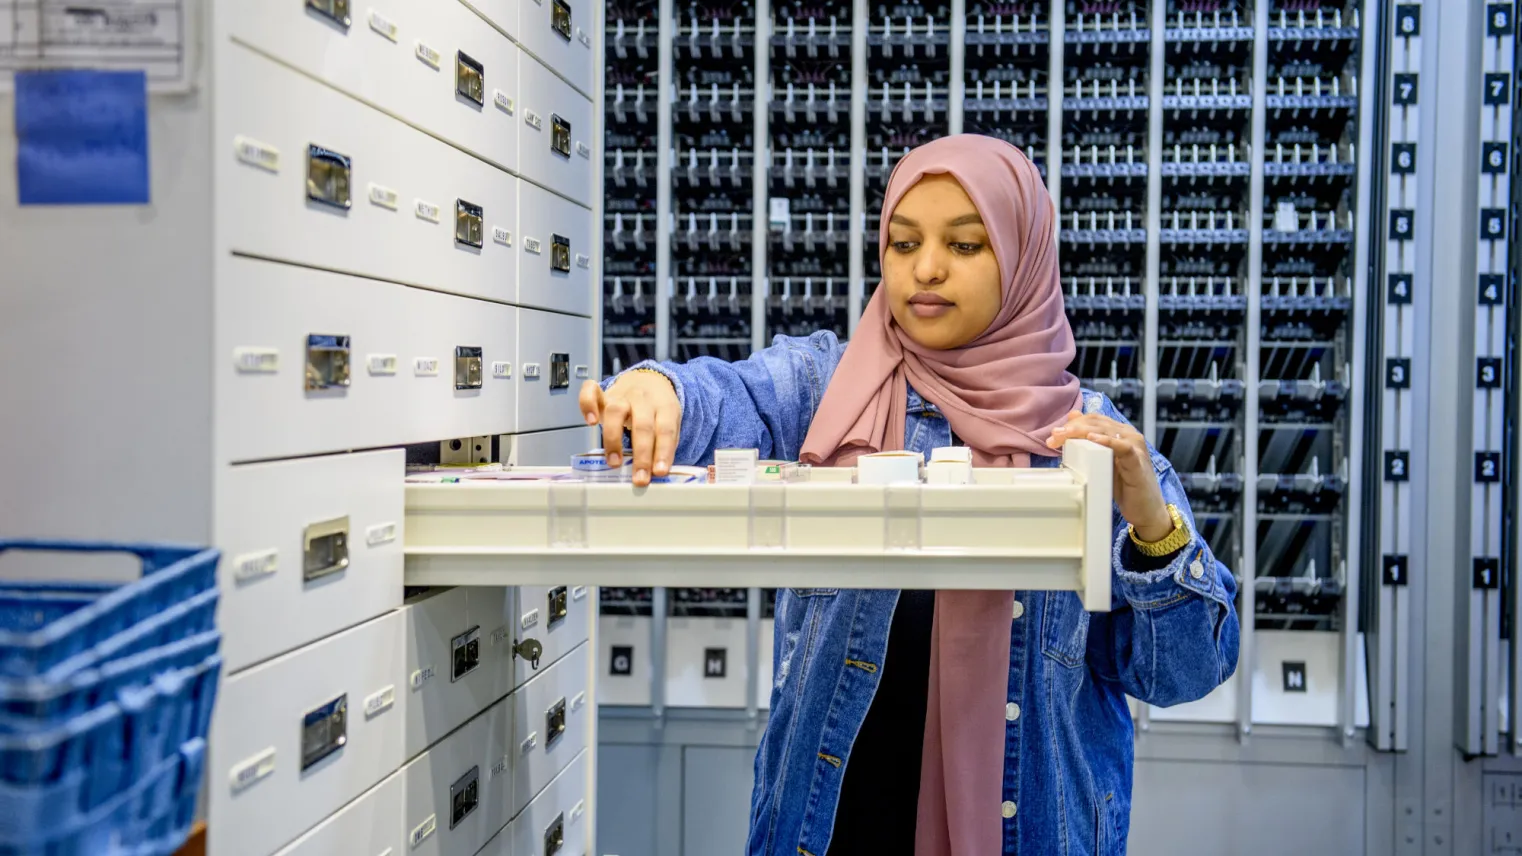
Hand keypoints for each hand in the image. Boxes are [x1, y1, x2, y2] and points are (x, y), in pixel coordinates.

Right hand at [578, 372, 680, 486]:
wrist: (647, 380)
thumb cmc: (657, 409)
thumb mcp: (670, 422)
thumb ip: (665, 444)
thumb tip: (659, 472)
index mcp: (664, 406)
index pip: (666, 429)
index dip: (663, 451)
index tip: (660, 472)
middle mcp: (643, 399)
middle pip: (642, 425)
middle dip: (641, 454)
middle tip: (640, 478)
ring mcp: (622, 395)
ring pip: (616, 412)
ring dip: (614, 439)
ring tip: (615, 463)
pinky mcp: (603, 393)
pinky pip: (591, 392)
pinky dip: (587, 405)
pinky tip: (591, 422)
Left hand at [1045, 410, 1171, 540]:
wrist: (1146, 510)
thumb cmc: (1125, 487)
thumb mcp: (1102, 462)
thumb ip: (1089, 442)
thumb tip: (1072, 418)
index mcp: (1120, 433)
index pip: (1093, 419)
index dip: (1073, 423)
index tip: (1054, 435)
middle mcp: (1129, 435)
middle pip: (1097, 422)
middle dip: (1072, 428)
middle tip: (1054, 437)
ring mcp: (1135, 446)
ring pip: (1106, 431)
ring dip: (1082, 431)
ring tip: (1065, 435)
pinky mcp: (1138, 460)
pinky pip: (1122, 447)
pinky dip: (1107, 441)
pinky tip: (1092, 438)